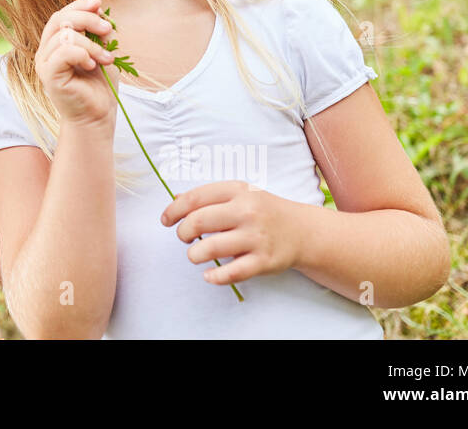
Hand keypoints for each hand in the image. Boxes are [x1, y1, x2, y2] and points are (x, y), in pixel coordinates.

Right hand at [35, 0, 117, 127]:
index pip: (61, 14)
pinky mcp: (48, 75)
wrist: (97, 116)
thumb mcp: (103, 50)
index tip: (98, 3)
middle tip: (108, 30)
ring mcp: (44, 63)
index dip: (79, 5)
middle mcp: (45, 51)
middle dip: (88, 19)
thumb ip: (98, 30)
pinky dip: (83, 54)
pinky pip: (64, 52)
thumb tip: (98, 7)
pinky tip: (93, 66)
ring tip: (106, 59)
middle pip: (60, 19)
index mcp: (55, 43)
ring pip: (65, 35)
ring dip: (92, 44)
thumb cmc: (99, 85)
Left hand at [160, 181, 300, 286]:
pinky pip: (232, 273)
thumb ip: (209, 196)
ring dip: (194, 255)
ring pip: (211, 248)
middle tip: (184, 237)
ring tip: (195, 256)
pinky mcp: (264, 261)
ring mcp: (256, 237)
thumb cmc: (263, 210)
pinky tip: (209, 275)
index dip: (174, 210)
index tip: (166, 220)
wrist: (301, 230)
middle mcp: (247, 211)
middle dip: (183, 232)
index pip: (195, 198)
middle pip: (199, 222)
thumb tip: (175, 199)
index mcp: (237, 190)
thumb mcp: (240, 193)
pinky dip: (215, 277)